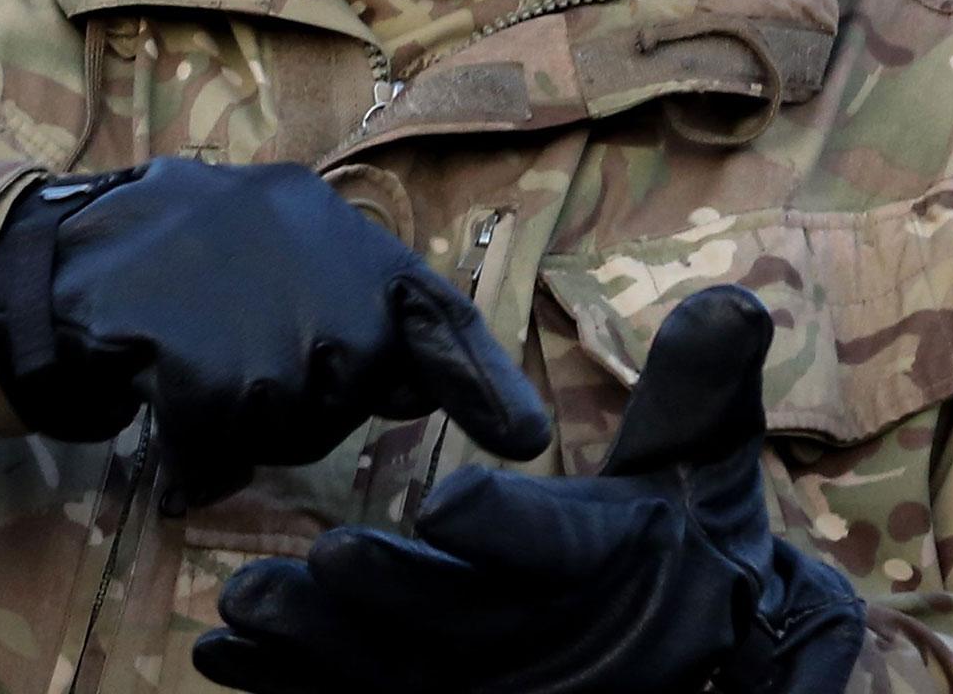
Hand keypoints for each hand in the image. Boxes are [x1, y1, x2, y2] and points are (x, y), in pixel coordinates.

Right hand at [0, 159, 550, 509]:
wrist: (64, 251)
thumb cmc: (178, 252)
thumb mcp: (277, 245)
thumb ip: (348, 302)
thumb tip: (412, 385)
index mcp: (339, 229)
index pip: (432, 310)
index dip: (479, 379)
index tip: (526, 439)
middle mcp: (320, 264)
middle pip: (358, 386)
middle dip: (311, 397)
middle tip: (241, 353)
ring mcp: (269, 317)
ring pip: (295, 423)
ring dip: (248, 420)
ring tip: (194, 363)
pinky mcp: (210, 365)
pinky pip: (225, 444)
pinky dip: (194, 445)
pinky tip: (161, 401)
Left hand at [194, 286, 866, 693]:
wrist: (678, 650)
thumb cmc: (686, 541)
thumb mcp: (702, 463)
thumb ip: (696, 388)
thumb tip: (734, 297)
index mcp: (607, 561)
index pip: (555, 544)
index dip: (506, 527)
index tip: (447, 498)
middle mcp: (544, 641)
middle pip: (458, 622)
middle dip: (389, 594)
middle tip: (319, 559)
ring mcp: (483, 689)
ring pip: (392, 675)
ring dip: (316, 645)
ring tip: (242, 603)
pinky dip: (286, 685)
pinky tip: (218, 656)